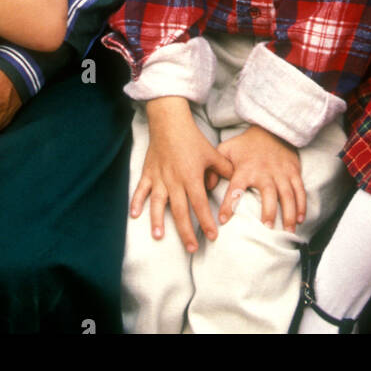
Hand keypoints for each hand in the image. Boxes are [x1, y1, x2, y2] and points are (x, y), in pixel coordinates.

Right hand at [130, 96, 233, 252]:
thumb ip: (224, 169)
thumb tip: (235, 182)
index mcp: (192, 176)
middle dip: (186, 231)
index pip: (200, 204)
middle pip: (180, 210)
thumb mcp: (212, 153)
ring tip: (159, 237)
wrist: (170, 121)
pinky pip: (141, 190)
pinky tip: (134, 215)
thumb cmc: (192, 138)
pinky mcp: (148, 173)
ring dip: (158, 220)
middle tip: (192, 248)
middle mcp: (175, 180)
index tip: (212, 237)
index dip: (206, 221)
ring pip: (158, 203)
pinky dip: (136, 202)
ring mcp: (159, 177)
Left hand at [216, 125, 305, 230]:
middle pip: (268, 193)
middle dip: (268, 211)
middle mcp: (265, 172)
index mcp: (246, 169)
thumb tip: (206, 186)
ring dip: (289, 213)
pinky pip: (299, 189)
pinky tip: (301, 219)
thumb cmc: (245, 145)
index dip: (229, 204)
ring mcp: (281, 172)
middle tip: (266, 228)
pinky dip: (301, 205)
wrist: (269, 128)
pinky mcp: (293, 171)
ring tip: (288, 231)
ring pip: (287, 194)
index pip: (235, 188)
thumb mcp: (226, 150)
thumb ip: (215, 167)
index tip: (223, 220)